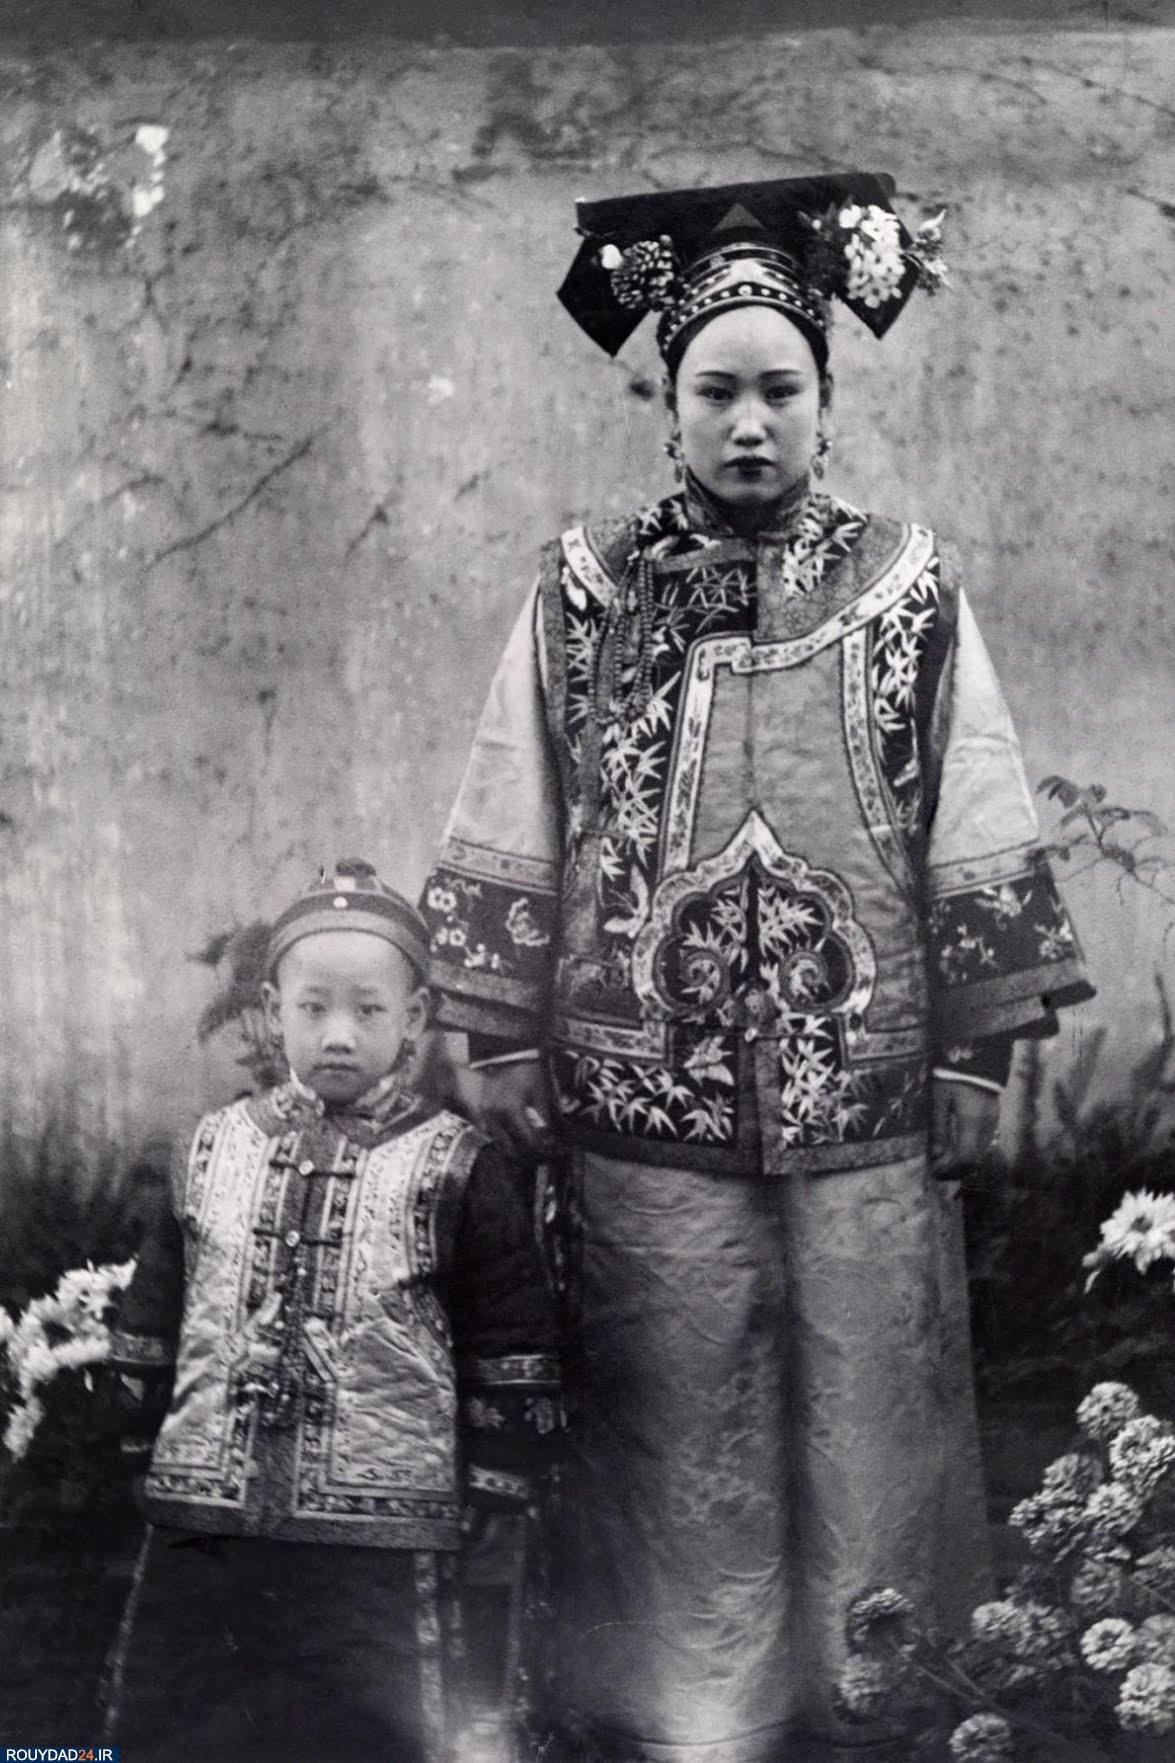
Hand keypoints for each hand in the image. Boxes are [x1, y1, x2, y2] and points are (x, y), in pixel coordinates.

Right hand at [474, 1059, 554, 1158]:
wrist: (504, 1051)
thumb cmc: (526, 1068)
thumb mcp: (542, 1091)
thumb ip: (549, 1117)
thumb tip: (557, 1139)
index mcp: (511, 1110)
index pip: (530, 1143)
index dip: (546, 1152)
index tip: (557, 1152)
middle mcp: (493, 1117)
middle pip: (512, 1152)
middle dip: (531, 1157)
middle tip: (546, 1155)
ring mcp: (484, 1115)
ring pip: (500, 1146)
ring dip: (517, 1152)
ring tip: (534, 1149)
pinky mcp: (479, 1113)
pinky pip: (493, 1136)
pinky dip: (507, 1141)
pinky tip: (519, 1138)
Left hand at [930, 1078, 1000, 1192]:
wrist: (977, 1057)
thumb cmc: (953, 1077)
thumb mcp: (939, 1100)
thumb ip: (938, 1128)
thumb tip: (936, 1155)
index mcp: (972, 1123)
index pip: (966, 1158)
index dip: (950, 1169)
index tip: (934, 1170)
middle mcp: (987, 1127)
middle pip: (975, 1161)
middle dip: (955, 1170)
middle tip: (936, 1169)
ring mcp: (993, 1123)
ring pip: (980, 1154)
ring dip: (962, 1162)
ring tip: (943, 1160)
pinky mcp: (994, 1118)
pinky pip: (983, 1144)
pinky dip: (970, 1152)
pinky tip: (955, 1147)